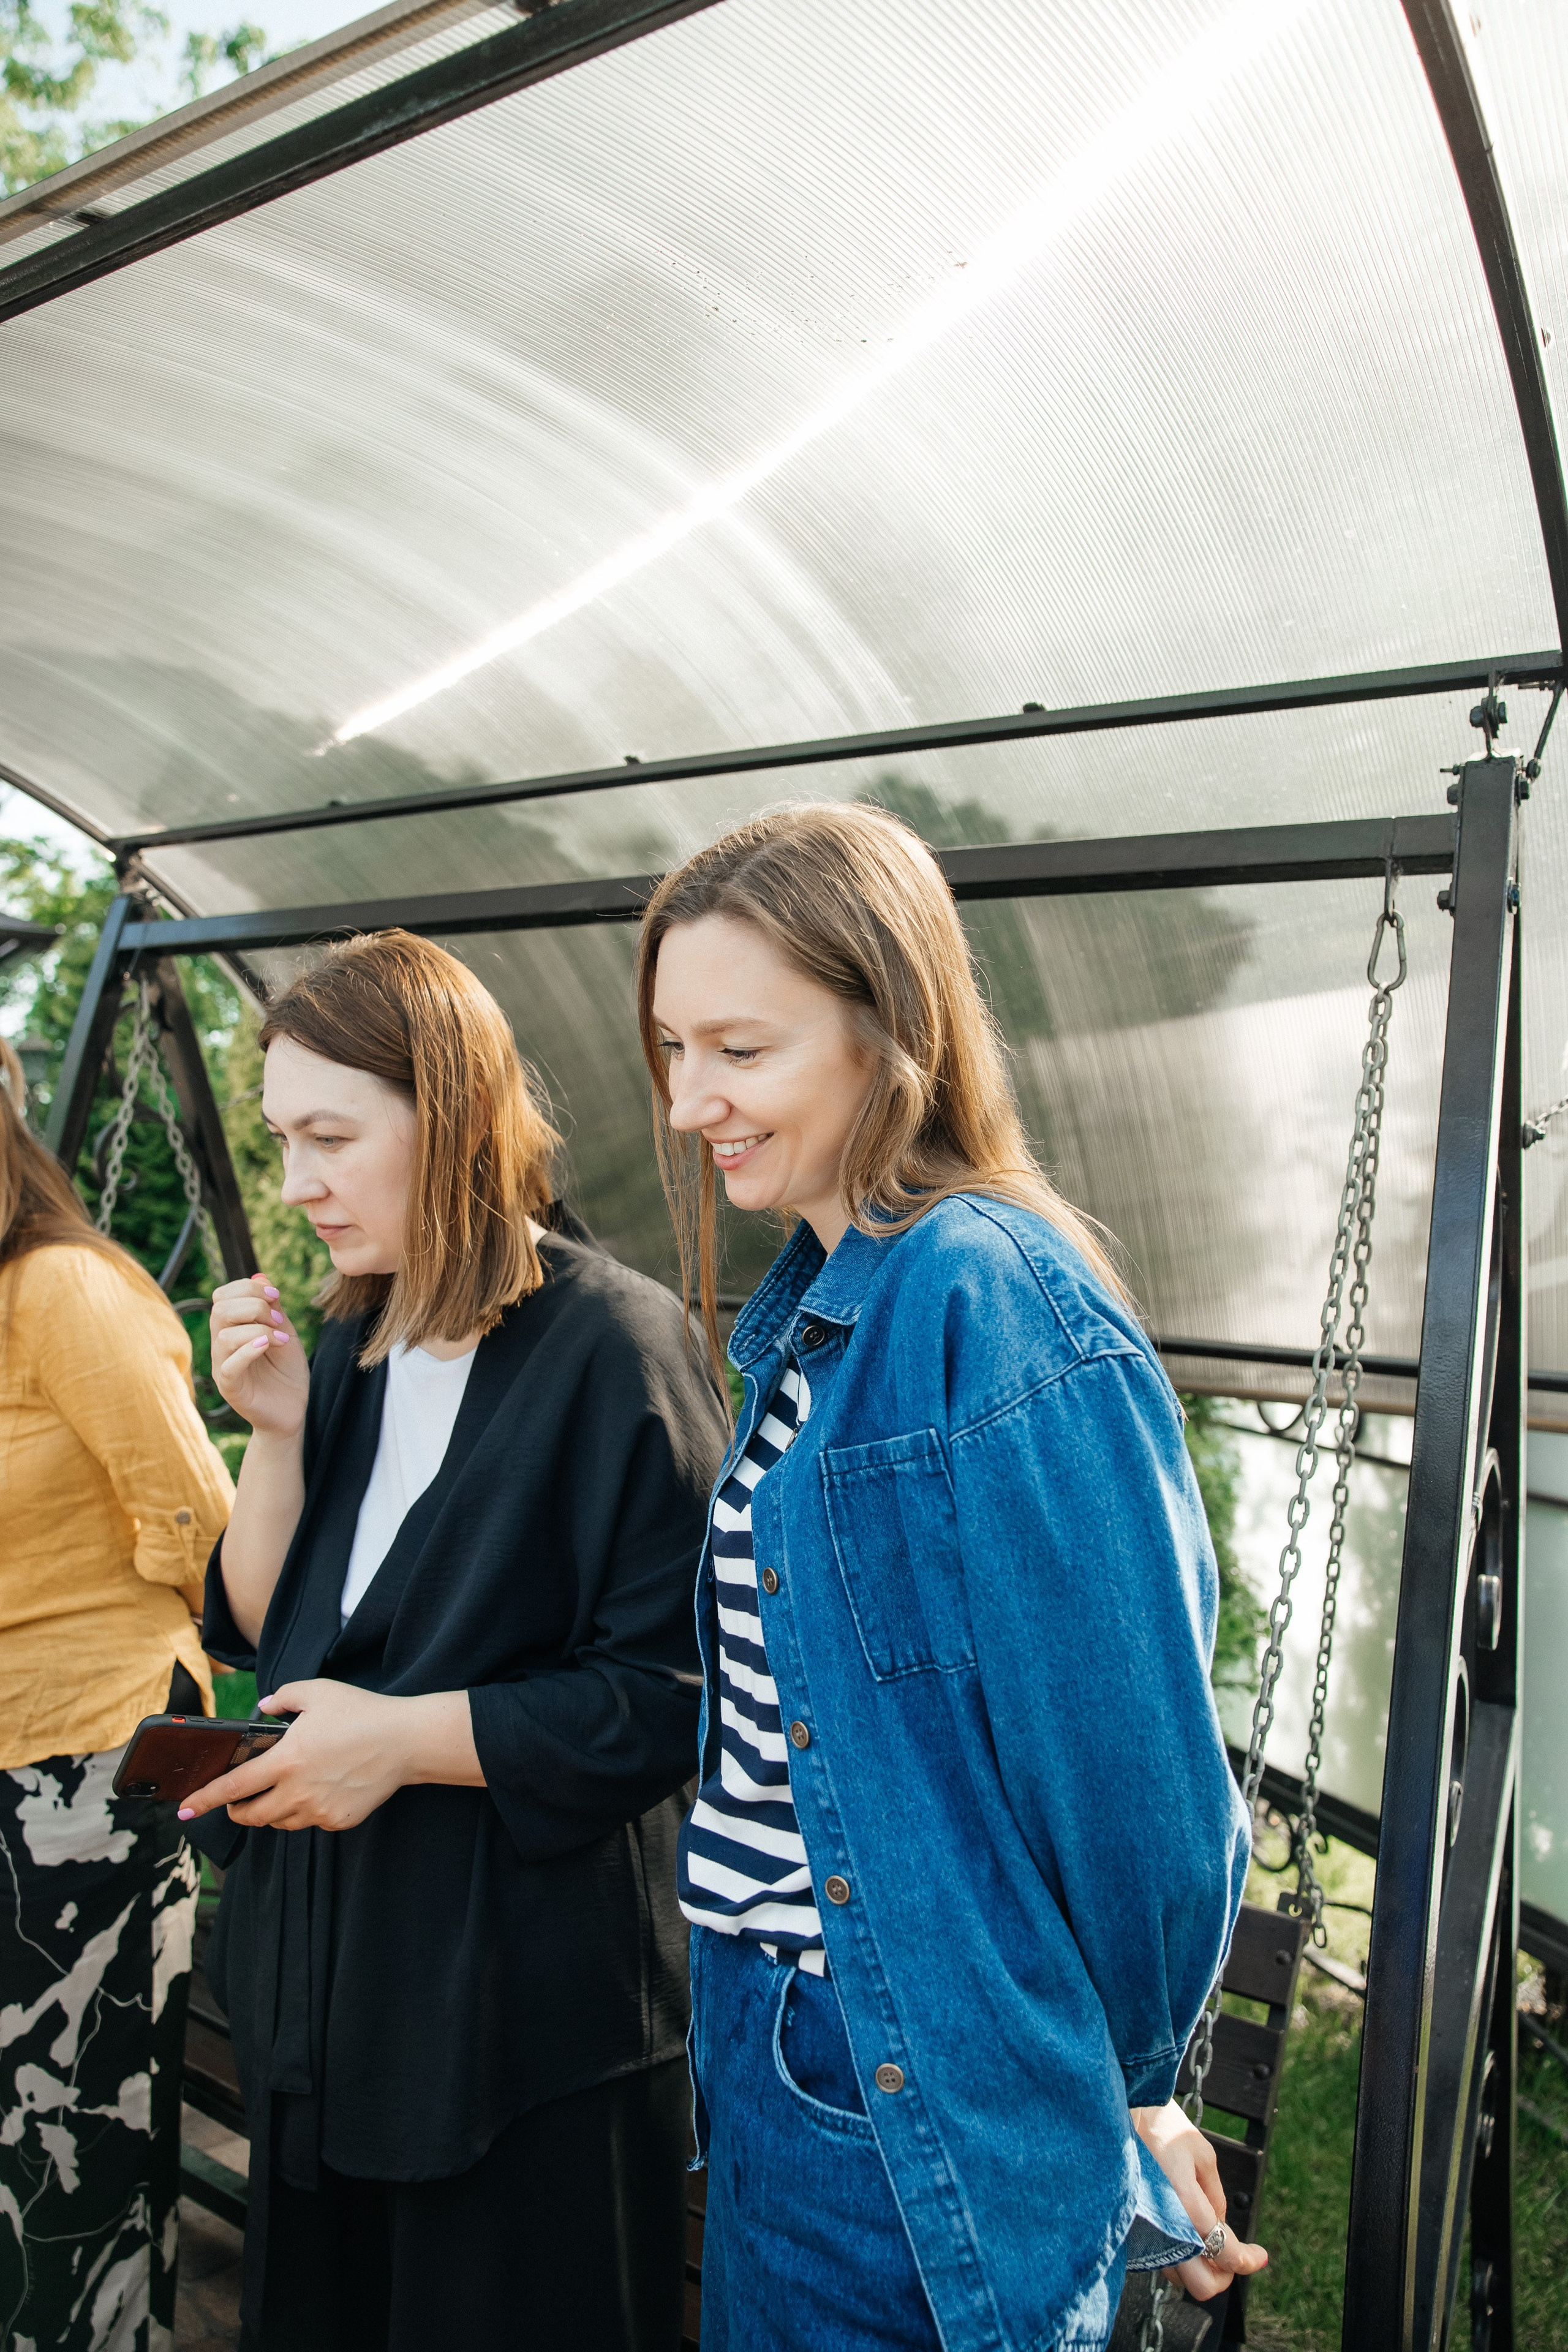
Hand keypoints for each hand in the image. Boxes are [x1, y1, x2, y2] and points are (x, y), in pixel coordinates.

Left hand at [176, 1679, 481, 1832]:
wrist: (407, 1741)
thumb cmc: (362, 1712)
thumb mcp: (318, 1692)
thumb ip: (282, 1698)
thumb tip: (262, 1708)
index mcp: (287, 1759)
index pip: (232, 1786)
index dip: (204, 1800)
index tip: (184, 1810)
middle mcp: (298, 1790)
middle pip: (251, 1815)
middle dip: (236, 1812)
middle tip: (235, 1802)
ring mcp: (319, 1809)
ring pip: (280, 1821)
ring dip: (271, 1811)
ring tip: (282, 1790)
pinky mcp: (339, 1821)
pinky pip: (310, 1822)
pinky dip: (305, 1811)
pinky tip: (320, 1790)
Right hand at [210, 1274, 308, 1438]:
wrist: (293, 1409)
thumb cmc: (286, 1371)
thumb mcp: (284, 1332)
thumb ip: (273, 1308)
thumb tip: (261, 1275)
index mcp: (231, 1328)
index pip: (222, 1296)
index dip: (248, 1287)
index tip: (276, 1295)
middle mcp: (221, 1345)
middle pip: (219, 1310)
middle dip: (253, 1306)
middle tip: (279, 1321)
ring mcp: (223, 1367)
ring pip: (223, 1336)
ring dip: (257, 1330)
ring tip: (281, 1339)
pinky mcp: (230, 1388)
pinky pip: (229, 1365)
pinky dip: (248, 1350)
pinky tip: (268, 1346)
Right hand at [1131, 2101, 1267, 2299]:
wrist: (1118, 2116)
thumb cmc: (1162, 2129)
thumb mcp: (1203, 2154)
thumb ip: (1216, 2197)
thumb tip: (1219, 2225)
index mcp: (1186, 2206)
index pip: (1226, 2253)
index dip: (1249, 2259)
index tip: (1260, 2255)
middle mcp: (1165, 2229)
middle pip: (1203, 2286)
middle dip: (1223, 2275)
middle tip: (1231, 2255)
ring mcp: (1145, 2235)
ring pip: (1180, 2277)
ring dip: (1199, 2265)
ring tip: (1205, 2236)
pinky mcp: (1132, 2234)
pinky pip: (1161, 2259)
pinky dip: (1178, 2255)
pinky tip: (1182, 2229)